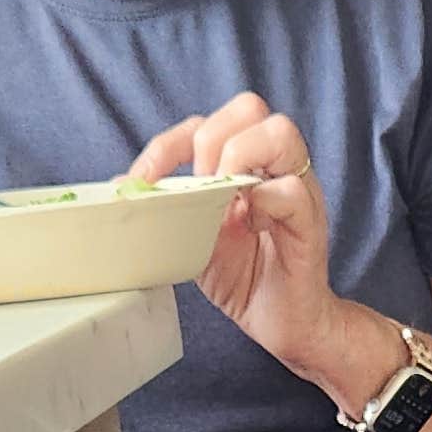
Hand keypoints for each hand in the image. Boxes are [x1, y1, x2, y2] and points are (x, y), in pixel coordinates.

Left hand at [130, 91, 351, 378]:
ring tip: (224, 203)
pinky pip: (292, 191)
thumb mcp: (194, 238)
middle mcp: (275, 168)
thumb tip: (122, 187)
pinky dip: (263, 202)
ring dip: (238, 160)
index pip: (207, 122)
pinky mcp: (310, 223)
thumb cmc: (245, 278)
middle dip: (209, 141)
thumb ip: (171, 208)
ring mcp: (298, 190)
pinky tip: (248, 227)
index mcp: (246, 165)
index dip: (169, 143)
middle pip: (249, 107)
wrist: (284, 325)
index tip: (144, 180)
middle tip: (197, 187)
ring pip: (280, 133)